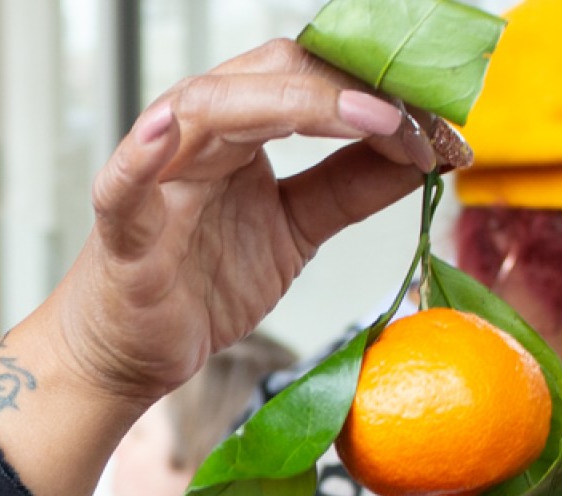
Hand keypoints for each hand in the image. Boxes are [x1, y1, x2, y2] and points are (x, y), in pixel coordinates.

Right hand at [44, 39, 437, 405]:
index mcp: (237, 127)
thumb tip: (426, 151)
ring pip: (207, 109)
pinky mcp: (122, 230)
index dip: (375, 84)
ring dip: (290, 104)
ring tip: (363, 115)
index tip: (439, 114)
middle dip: (349, 86)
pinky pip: (123, 188)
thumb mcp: (295, 230)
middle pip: (269, 74)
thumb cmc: (198, 283)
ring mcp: (157, 177)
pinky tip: (165, 132)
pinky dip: (140, 158)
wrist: (132, 354)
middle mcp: (196, 135)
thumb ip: (349, 187)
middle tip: (417, 115)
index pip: (308, 74)